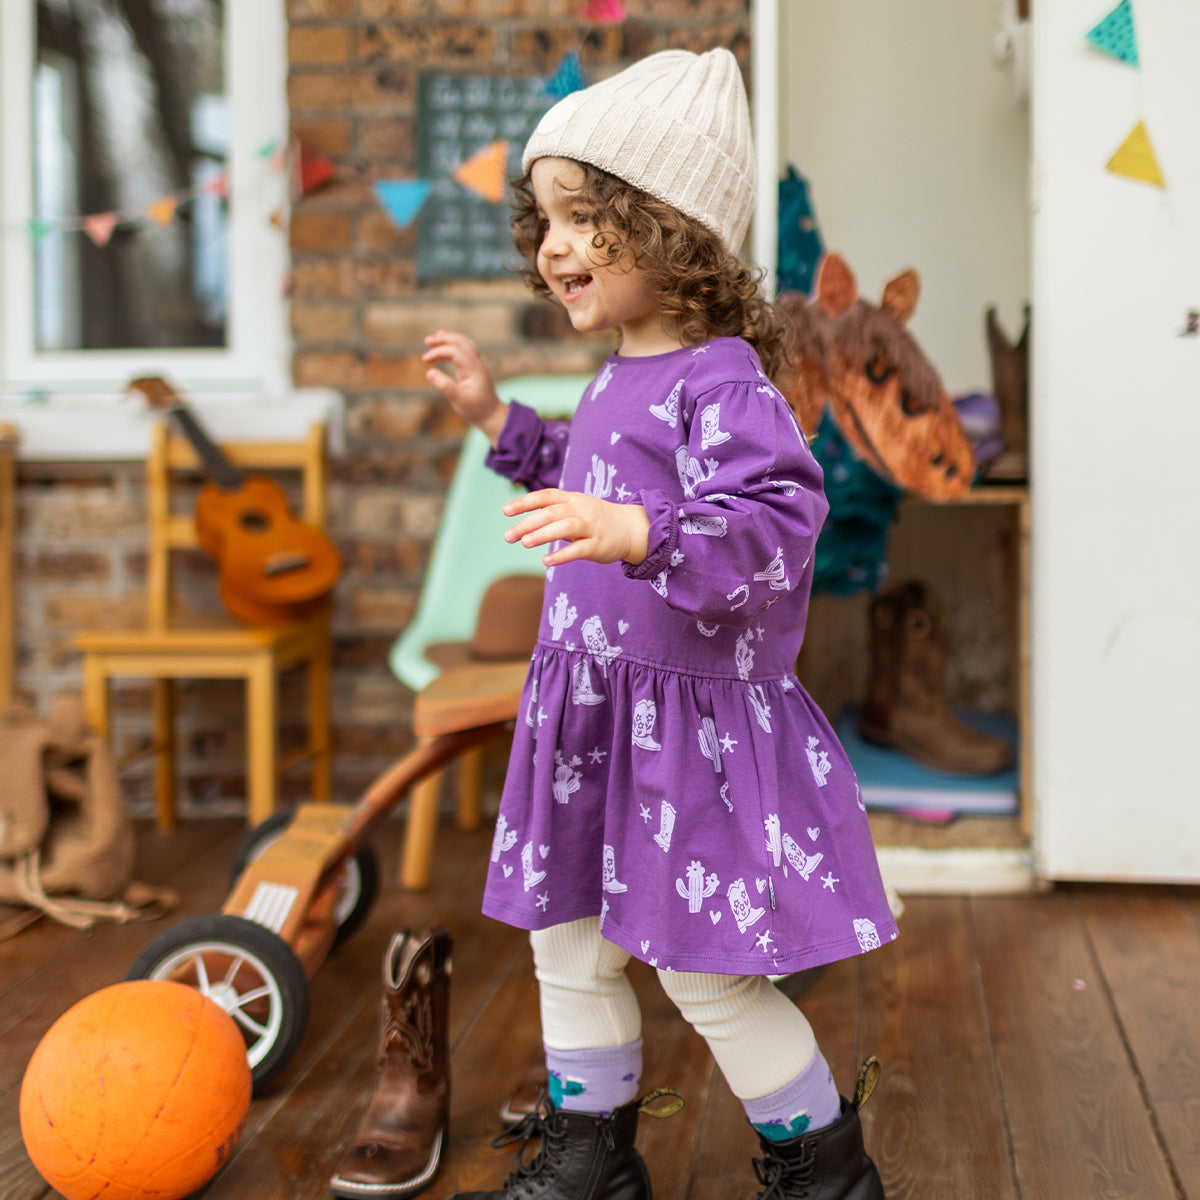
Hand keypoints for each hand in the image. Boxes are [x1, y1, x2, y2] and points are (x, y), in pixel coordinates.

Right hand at [422, 330, 506, 443]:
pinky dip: (453, 347)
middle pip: (461, 342)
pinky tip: (443, 351)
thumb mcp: (458, 400)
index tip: (425, 360)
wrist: (491, 415)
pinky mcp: (474, 369)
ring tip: (434, 339)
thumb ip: (444, 386)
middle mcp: (477, 364)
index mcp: (474, 369)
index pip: (455, 351)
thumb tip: (429, 372)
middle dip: (444, 338)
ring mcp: (476, 365)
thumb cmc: (475, 409)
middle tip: (427, 340)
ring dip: (449, 340)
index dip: (438, 351)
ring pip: (464, 344)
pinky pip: (464, 351)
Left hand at [503, 489, 649, 567]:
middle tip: (508, 537)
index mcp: (572, 499)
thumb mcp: (575, 508)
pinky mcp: (599, 545)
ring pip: (565, 527)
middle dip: (527, 524)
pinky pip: (579, 549)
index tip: (505, 511)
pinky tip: (546, 561)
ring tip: (524, 543)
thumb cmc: (595, 519)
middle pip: (551, 513)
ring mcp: (591, 527)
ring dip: (543, 534)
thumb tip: (524, 521)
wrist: (630, 528)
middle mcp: (581, 510)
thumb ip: (553, 512)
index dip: (525, 502)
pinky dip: (562, 555)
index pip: (546, 496)